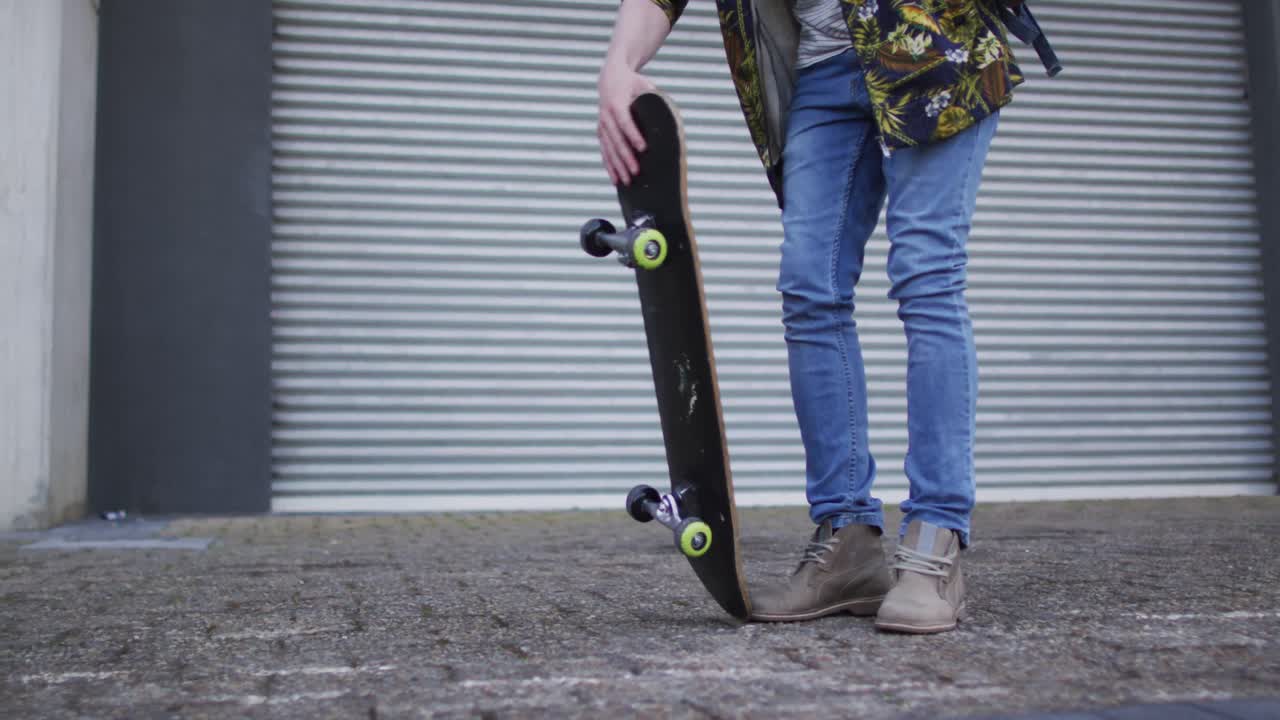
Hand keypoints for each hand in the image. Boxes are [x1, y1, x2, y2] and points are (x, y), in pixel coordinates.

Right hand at [597, 61, 657, 185]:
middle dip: (626, 157)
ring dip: (617, 166)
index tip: (643, 148)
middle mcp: (606, 115)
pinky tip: (615, 180)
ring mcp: (602, 125)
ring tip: (627, 181)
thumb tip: (667, 117)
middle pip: (616, 140)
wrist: (610, 77)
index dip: (633, 135)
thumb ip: (653, 98)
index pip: (625, 121)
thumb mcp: (644, 85)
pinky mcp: (601, 132)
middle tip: (636, 172)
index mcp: (616, 102)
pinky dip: (609, 166)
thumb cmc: (633, 83)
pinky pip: (604, 152)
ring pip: (609, 149)